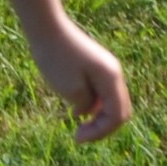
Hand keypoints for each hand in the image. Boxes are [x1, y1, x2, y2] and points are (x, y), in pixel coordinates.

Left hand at [28, 18, 131, 143]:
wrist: (47, 28)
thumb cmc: (56, 57)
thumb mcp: (70, 89)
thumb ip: (86, 105)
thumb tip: (88, 111)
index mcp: (111, 78)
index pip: (117, 116)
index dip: (100, 132)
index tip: (77, 137)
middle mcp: (114, 73)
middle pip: (120, 110)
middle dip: (102, 127)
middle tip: (79, 135)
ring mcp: (107, 69)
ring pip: (111, 102)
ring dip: (98, 117)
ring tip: (77, 124)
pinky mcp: (96, 67)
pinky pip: (102, 93)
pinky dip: (93, 105)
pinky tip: (75, 109)